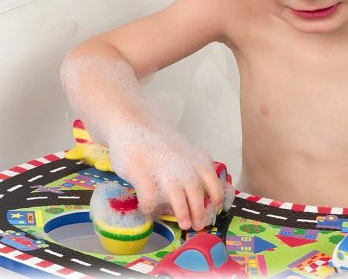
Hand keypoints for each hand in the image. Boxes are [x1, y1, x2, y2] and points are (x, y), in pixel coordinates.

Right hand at [108, 123, 223, 230]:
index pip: (212, 179)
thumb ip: (195, 165)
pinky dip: (151, 207)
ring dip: (182, 212)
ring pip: (177, 195)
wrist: (132, 123)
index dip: (215, 196)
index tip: (214, 208)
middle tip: (198, 225)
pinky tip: (149, 210)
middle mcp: (180, 163)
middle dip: (199, 211)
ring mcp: (161, 167)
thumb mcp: (184, 149)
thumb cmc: (159, 142)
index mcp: (193, 158)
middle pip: (196, 191)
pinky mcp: (141, 172)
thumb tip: (208, 188)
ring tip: (184, 225)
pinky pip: (149, 196)